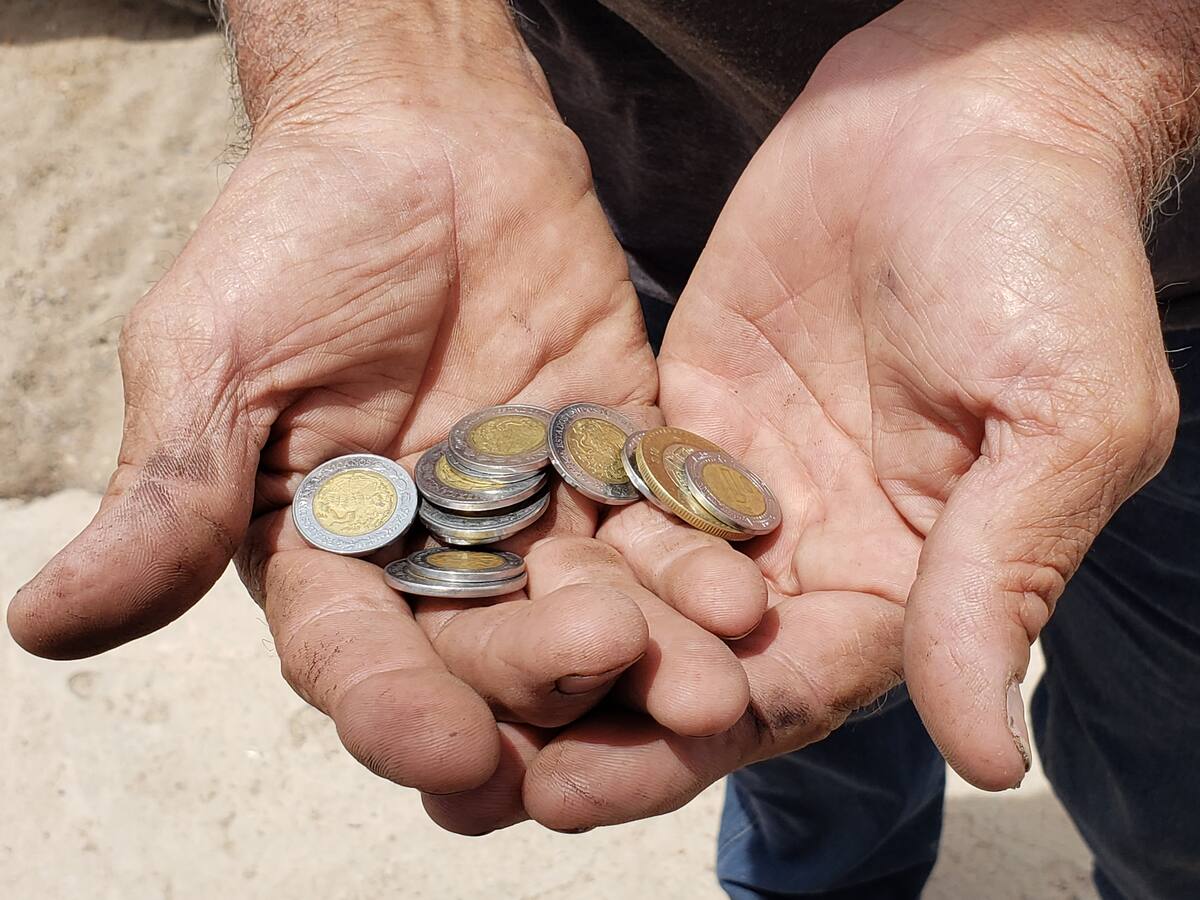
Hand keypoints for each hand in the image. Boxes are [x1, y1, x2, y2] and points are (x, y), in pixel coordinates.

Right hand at [7, 3, 759, 798]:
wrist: (415, 133)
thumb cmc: (293, 236)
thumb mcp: (213, 359)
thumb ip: (169, 494)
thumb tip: (42, 626)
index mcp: (328, 555)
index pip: (358, 657)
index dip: (397, 709)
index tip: (450, 755)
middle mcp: (436, 554)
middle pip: (493, 646)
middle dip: (550, 675)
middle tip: (617, 675)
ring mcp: (533, 508)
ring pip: (591, 597)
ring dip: (651, 640)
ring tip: (712, 670)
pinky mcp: (612, 452)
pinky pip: (659, 514)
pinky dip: (698, 549)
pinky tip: (745, 583)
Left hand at [425, 0, 1193, 830]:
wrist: (965, 111)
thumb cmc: (1043, 255)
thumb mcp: (1057, 421)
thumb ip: (998, 580)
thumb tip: (990, 757)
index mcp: (905, 577)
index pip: (788, 692)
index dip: (687, 741)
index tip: (577, 786)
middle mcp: (813, 550)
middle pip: (692, 662)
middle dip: (592, 716)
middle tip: (480, 770)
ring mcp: (740, 483)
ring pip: (634, 587)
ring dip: (550, 636)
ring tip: (442, 686)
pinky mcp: (683, 414)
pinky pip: (607, 489)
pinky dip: (547, 529)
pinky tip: (459, 566)